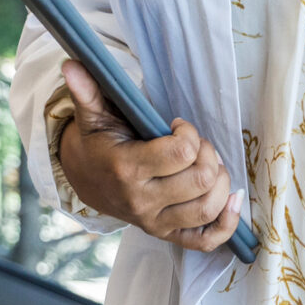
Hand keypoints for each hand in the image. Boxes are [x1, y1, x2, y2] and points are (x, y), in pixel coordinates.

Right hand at [55, 58, 243, 252]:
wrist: (87, 182)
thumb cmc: (100, 143)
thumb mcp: (93, 116)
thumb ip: (87, 91)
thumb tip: (72, 64)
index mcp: (127, 169)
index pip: (182, 152)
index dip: (190, 133)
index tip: (178, 125)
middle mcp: (143, 201)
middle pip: (202, 179)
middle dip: (208, 154)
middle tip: (195, 146)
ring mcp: (156, 222)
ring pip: (209, 207)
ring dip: (220, 181)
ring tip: (207, 164)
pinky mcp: (167, 235)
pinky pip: (206, 240)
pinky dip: (227, 221)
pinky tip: (232, 198)